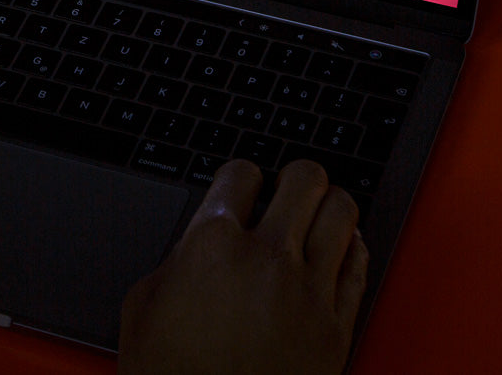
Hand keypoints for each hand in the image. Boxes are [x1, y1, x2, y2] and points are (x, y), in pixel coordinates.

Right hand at [118, 159, 368, 374]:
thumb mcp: (142, 309)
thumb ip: (176, 261)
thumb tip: (195, 248)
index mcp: (213, 245)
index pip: (241, 173)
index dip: (240, 177)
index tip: (242, 188)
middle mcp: (267, 259)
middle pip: (304, 179)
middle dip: (294, 178)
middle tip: (288, 189)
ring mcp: (309, 291)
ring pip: (342, 213)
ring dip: (328, 205)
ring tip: (318, 214)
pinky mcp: (338, 327)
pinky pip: (359, 267)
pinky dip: (351, 250)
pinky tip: (340, 249)